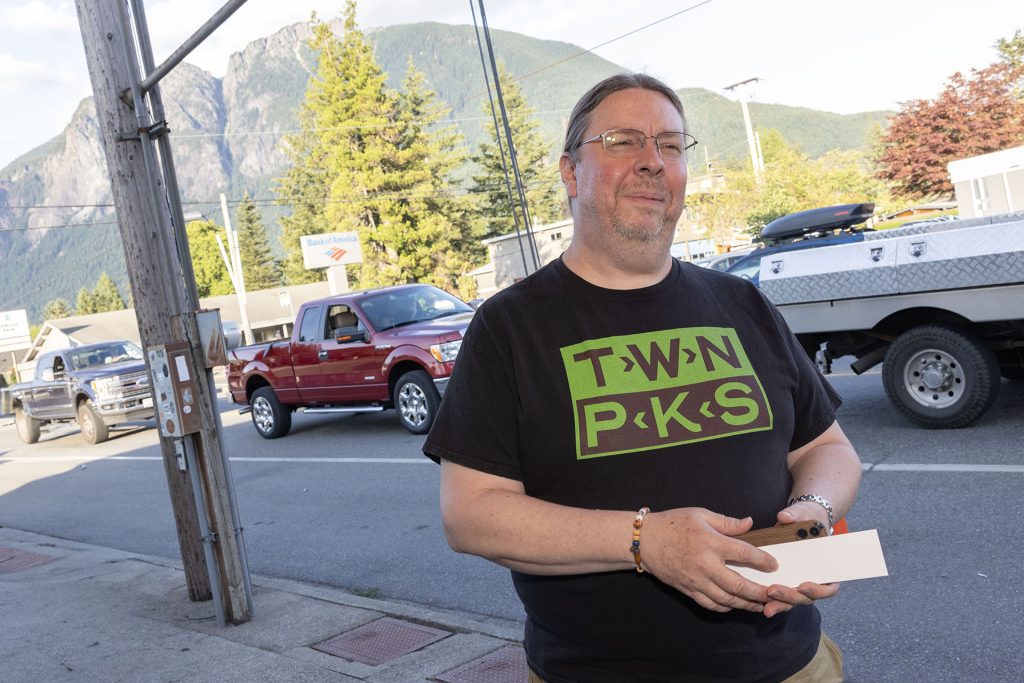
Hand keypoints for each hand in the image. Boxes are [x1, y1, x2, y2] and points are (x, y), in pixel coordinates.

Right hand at [640, 508, 778, 613]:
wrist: (644, 540)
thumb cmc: (672, 523)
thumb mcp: (700, 514)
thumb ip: (727, 522)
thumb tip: (750, 523)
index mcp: (710, 542)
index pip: (744, 554)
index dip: (762, 560)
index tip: (774, 565)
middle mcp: (705, 564)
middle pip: (738, 584)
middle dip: (759, 592)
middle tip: (774, 595)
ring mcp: (696, 580)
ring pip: (726, 598)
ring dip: (745, 604)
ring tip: (760, 605)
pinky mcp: (688, 589)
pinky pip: (710, 604)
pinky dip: (725, 607)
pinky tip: (734, 605)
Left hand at [762, 501, 839, 616]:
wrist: (800, 519)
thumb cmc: (807, 518)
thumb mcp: (804, 513)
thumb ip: (796, 514)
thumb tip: (784, 517)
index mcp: (826, 566)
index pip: (829, 587)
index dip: (819, 590)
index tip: (803, 586)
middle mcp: (814, 578)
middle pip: (806, 597)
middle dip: (790, 596)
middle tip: (773, 591)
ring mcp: (798, 582)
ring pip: (791, 600)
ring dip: (779, 604)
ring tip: (766, 607)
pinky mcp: (784, 581)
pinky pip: (780, 596)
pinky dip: (771, 601)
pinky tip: (760, 604)